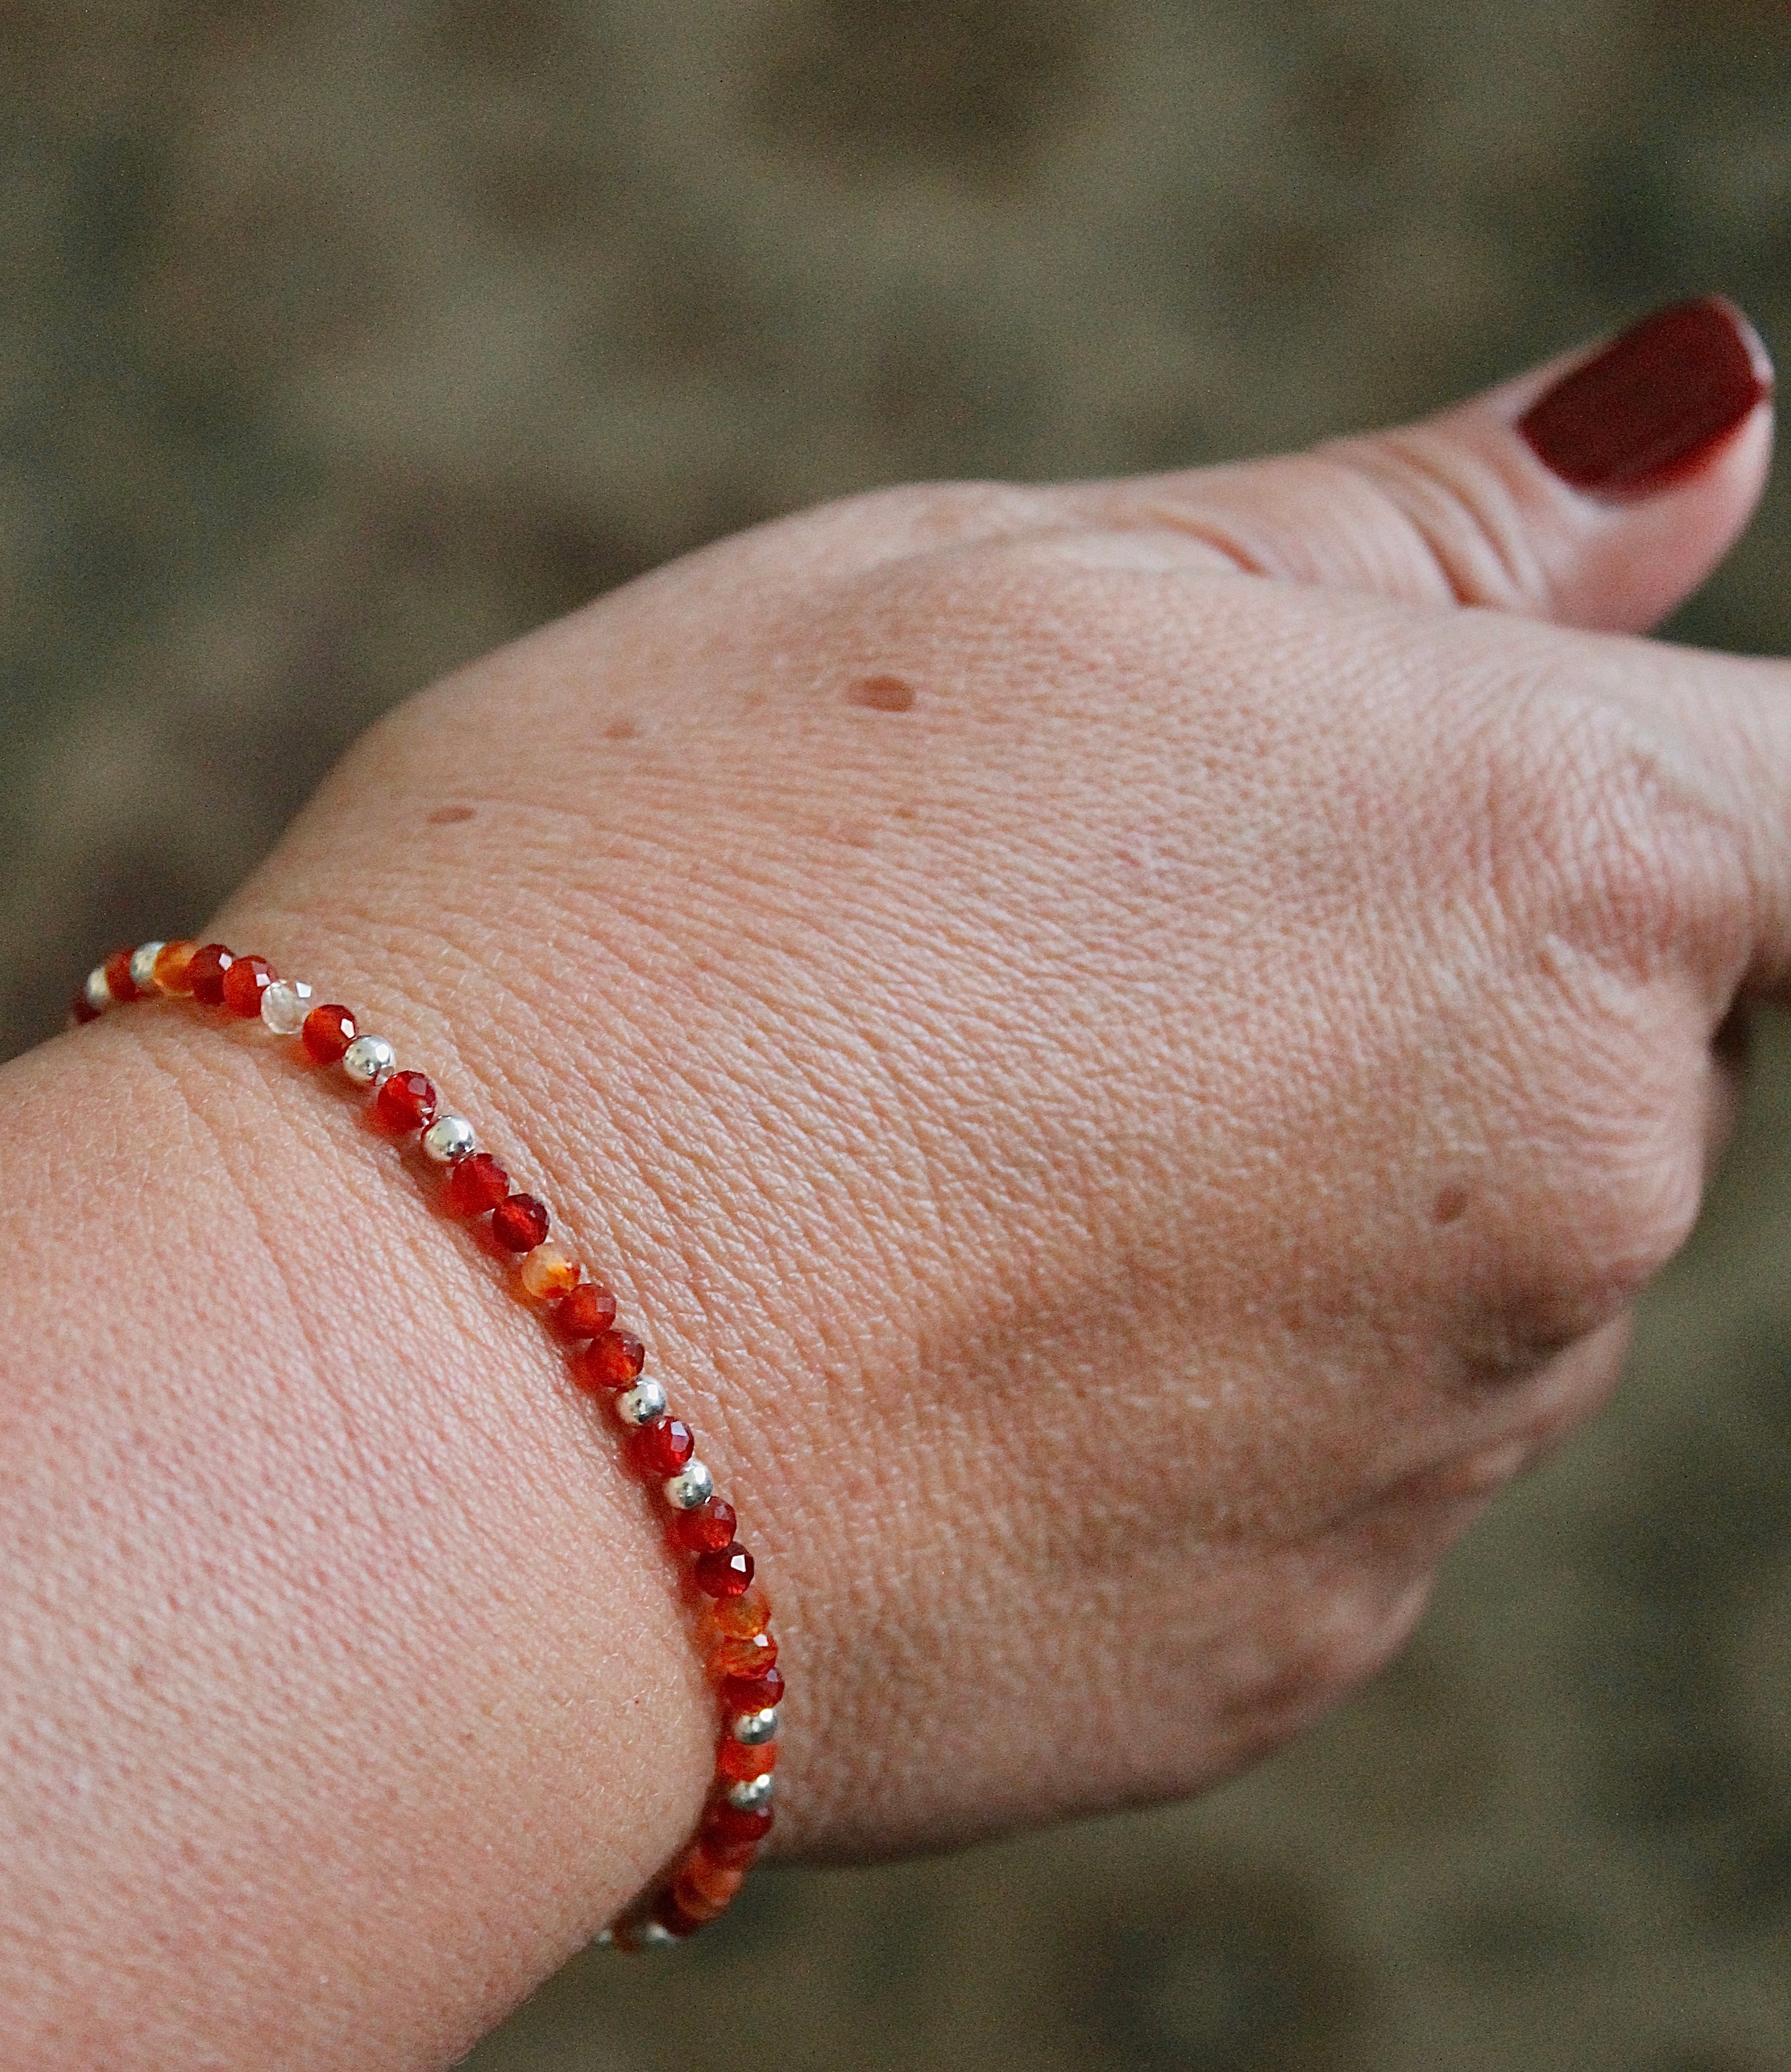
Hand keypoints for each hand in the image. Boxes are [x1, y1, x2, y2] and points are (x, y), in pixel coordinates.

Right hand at [219, 295, 1781, 1856]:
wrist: (417, 1408)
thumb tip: (1713, 414)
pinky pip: (1309, 1473)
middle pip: (1612, 1035)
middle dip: (1405, 975)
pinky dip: (1170, 1407)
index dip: (1595, 777)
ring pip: (1459, 1265)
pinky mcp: (1292, 1656)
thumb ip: (1411, 535)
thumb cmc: (652, 917)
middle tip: (1047, 969)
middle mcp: (1578, 1179)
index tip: (1372, 814)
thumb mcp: (1004, 595)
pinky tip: (918, 1363)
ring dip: (1278, 1198)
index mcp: (1552, 852)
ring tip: (932, 1174)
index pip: (1784, 786)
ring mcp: (1440, 1450)